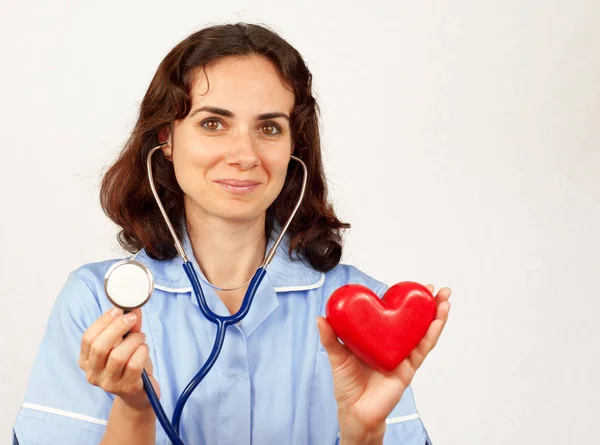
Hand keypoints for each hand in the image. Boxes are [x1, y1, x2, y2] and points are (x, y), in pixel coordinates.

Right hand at [79, 306, 160, 411]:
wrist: (139, 394)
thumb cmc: (130, 364)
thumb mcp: (127, 343)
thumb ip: (129, 327)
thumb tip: (133, 308)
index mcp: (87, 361)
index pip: (88, 339)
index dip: (103, 322)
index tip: (118, 310)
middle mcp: (93, 374)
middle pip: (100, 347)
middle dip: (117, 328)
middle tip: (131, 318)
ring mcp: (109, 383)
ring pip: (118, 356)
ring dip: (133, 340)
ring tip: (141, 337)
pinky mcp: (127, 388)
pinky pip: (134, 365)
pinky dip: (142, 352)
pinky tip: (144, 349)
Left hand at [317, 285, 450, 441]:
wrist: (355, 410)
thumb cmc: (347, 383)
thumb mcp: (337, 356)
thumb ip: (331, 337)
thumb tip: (321, 317)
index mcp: (380, 338)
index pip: (396, 314)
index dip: (405, 300)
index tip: (413, 286)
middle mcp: (395, 345)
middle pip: (416, 321)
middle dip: (429, 304)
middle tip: (437, 288)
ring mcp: (404, 356)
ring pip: (424, 332)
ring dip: (436, 316)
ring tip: (445, 299)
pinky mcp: (408, 369)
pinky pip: (422, 350)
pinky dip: (431, 335)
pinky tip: (437, 322)